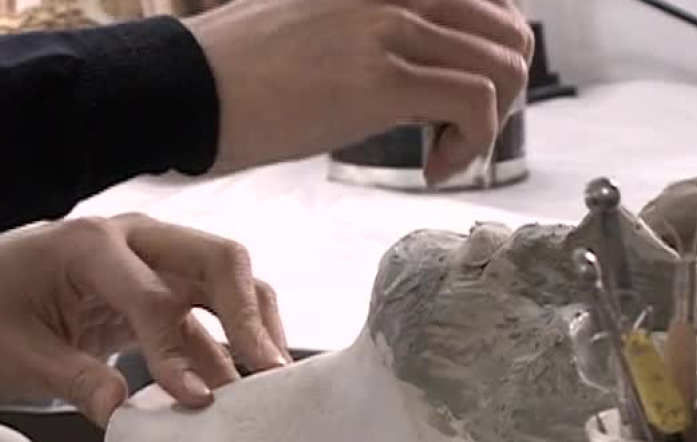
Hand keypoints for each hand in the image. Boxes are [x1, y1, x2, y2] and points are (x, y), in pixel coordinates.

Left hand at [0, 214, 290, 426]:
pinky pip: (214, 311)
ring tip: (271, 380)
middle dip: (250, 316)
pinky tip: (241, 383)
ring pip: (231, 280)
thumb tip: (119, 410)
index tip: (196, 399)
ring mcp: (161, 259)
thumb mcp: (15, 349)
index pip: (153, 297)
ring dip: (256, 327)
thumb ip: (71, 377)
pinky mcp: (169, 286)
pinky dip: (234, 344)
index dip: (177, 352)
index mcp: (93, 245)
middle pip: (219, 260)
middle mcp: (140, 240)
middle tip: (268, 371)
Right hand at [184, 0, 532, 183]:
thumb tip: (427, 69)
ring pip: (503, 69)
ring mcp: (391, 28)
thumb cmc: (244, 72)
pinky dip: (470, 146)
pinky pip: (474, 105)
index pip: (492, 3)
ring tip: (442, 155)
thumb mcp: (326, 28)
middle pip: (511, 35)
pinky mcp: (380, 78)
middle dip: (502, 98)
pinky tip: (432, 169)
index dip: (494, 60)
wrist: (185, 91)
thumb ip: (383, 34)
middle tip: (458, 135)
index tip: (459, 103)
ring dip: (487, 126)